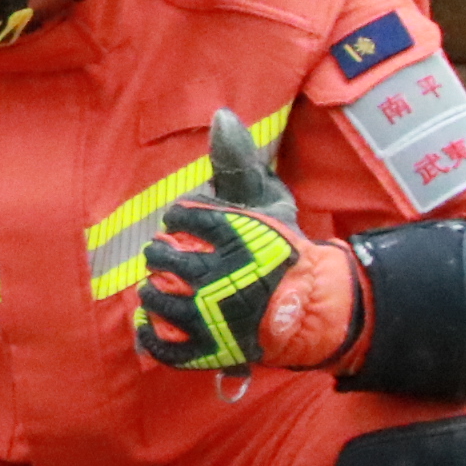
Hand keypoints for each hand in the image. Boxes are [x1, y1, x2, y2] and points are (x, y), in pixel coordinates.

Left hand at [134, 108, 352, 374]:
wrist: (313, 311)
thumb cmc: (283, 252)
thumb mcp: (267, 201)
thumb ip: (239, 162)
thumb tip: (222, 115)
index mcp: (233, 235)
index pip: (180, 216)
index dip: (179, 218)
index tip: (187, 223)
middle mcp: (219, 276)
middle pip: (160, 256)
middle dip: (162, 252)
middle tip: (174, 256)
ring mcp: (212, 317)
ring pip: (155, 297)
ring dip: (154, 289)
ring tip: (165, 286)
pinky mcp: (209, 350)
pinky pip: (162, 344)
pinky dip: (152, 334)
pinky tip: (154, 322)